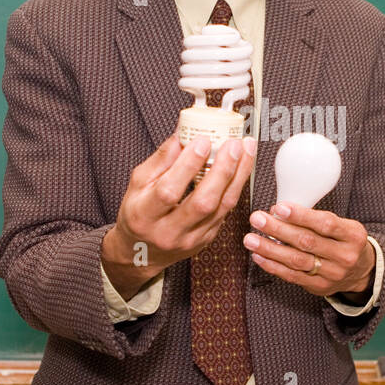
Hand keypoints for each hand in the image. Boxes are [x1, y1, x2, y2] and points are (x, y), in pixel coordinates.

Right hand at [103, 129, 256, 296]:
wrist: (142, 252)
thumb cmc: (138, 214)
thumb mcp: (138, 184)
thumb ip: (161, 159)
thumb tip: (183, 132)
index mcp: (144, 216)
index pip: (169, 191)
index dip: (188, 165)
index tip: (203, 141)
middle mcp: (168, 231)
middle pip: (203, 202)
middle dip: (222, 170)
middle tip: (233, 145)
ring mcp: (191, 239)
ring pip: (222, 207)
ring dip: (238, 175)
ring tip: (245, 150)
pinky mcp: (207, 239)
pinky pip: (227, 211)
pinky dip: (236, 186)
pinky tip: (242, 167)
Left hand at [244, 203, 374, 297]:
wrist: (360, 271)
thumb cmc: (344, 241)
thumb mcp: (341, 226)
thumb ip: (315, 219)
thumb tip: (278, 211)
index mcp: (353, 235)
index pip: (325, 224)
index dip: (300, 216)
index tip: (279, 208)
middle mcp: (344, 256)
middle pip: (307, 242)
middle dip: (278, 229)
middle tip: (257, 219)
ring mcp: (332, 274)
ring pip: (296, 260)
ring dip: (270, 249)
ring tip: (251, 239)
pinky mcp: (319, 287)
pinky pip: (292, 276)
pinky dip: (273, 265)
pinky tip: (259, 256)